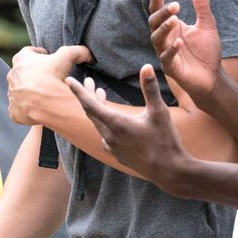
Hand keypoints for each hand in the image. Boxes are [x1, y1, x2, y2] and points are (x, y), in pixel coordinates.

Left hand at [7, 45, 92, 124]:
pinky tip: (39, 108)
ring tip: (45, 95)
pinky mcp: (13, 110)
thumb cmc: (53, 77)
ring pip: (21, 91)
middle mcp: (13, 75)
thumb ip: (77, 51)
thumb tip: (87, 54)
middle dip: (34, 74)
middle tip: (49, 78)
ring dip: (31, 91)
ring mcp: (12, 94)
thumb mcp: (66, 57)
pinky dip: (28, 108)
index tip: (48, 58)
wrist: (46, 104)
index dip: (40, 54)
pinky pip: (20, 108)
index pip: (29, 52)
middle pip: (24, 72)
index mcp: (21, 59)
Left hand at [66, 64, 193, 194]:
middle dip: (89, 95)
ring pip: (98, 124)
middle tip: (89, 81)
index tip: (69, 80)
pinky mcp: (117, 154)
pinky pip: (104, 135)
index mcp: (116, 124)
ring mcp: (112, 147)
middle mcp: (110, 136)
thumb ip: (150, 88)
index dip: (79, 91)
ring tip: (100, 95)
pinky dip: (103, 123)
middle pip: (92, 113)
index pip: (90, 104)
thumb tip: (146, 66)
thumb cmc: (165, 140)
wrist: (168, 171)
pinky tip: (109, 121)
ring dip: (97, 109)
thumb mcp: (159, 112)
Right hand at [148, 0, 223, 104]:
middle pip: (154, 23)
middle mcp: (165, 39)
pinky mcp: (171, 68)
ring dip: (164, 28)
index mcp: (172, 28)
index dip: (157, 1)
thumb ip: (201, 3)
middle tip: (176, 5)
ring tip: (175, 20)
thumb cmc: (206, 52)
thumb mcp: (206, 23)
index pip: (159, 12)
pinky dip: (172, 49)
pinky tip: (180, 42)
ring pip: (156, 39)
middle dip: (162, 13)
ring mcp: (165, 53)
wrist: (213, 77)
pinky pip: (166, 58)